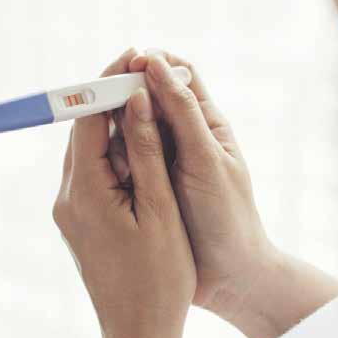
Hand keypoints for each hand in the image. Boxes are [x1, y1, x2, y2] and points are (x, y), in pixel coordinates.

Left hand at [53, 48, 195, 337]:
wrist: (138, 332)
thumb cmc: (158, 278)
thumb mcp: (160, 208)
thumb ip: (147, 151)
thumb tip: (136, 101)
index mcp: (85, 192)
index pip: (85, 119)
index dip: (106, 83)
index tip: (129, 57)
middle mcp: (67, 197)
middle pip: (82, 131)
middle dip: (109, 99)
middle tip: (139, 72)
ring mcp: (69, 209)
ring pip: (87, 150)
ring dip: (112, 126)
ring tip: (145, 103)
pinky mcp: (78, 219)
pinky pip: (91, 172)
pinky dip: (112, 153)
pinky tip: (137, 146)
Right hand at [109, 49, 337, 337]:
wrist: (229, 275)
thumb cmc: (225, 214)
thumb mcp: (205, 159)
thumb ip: (182, 113)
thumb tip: (155, 64)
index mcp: (205, 122)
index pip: (178, 74)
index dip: (153, 62)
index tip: (128, 63)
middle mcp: (181, 134)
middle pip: (147, 97)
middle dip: (127, 97)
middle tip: (109, 109)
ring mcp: (161, 158)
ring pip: (130, 126)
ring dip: (118, 131)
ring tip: (117, 154)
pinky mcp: (145, 181)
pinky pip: (122, 156)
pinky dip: (113, 156)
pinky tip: (110, 171)